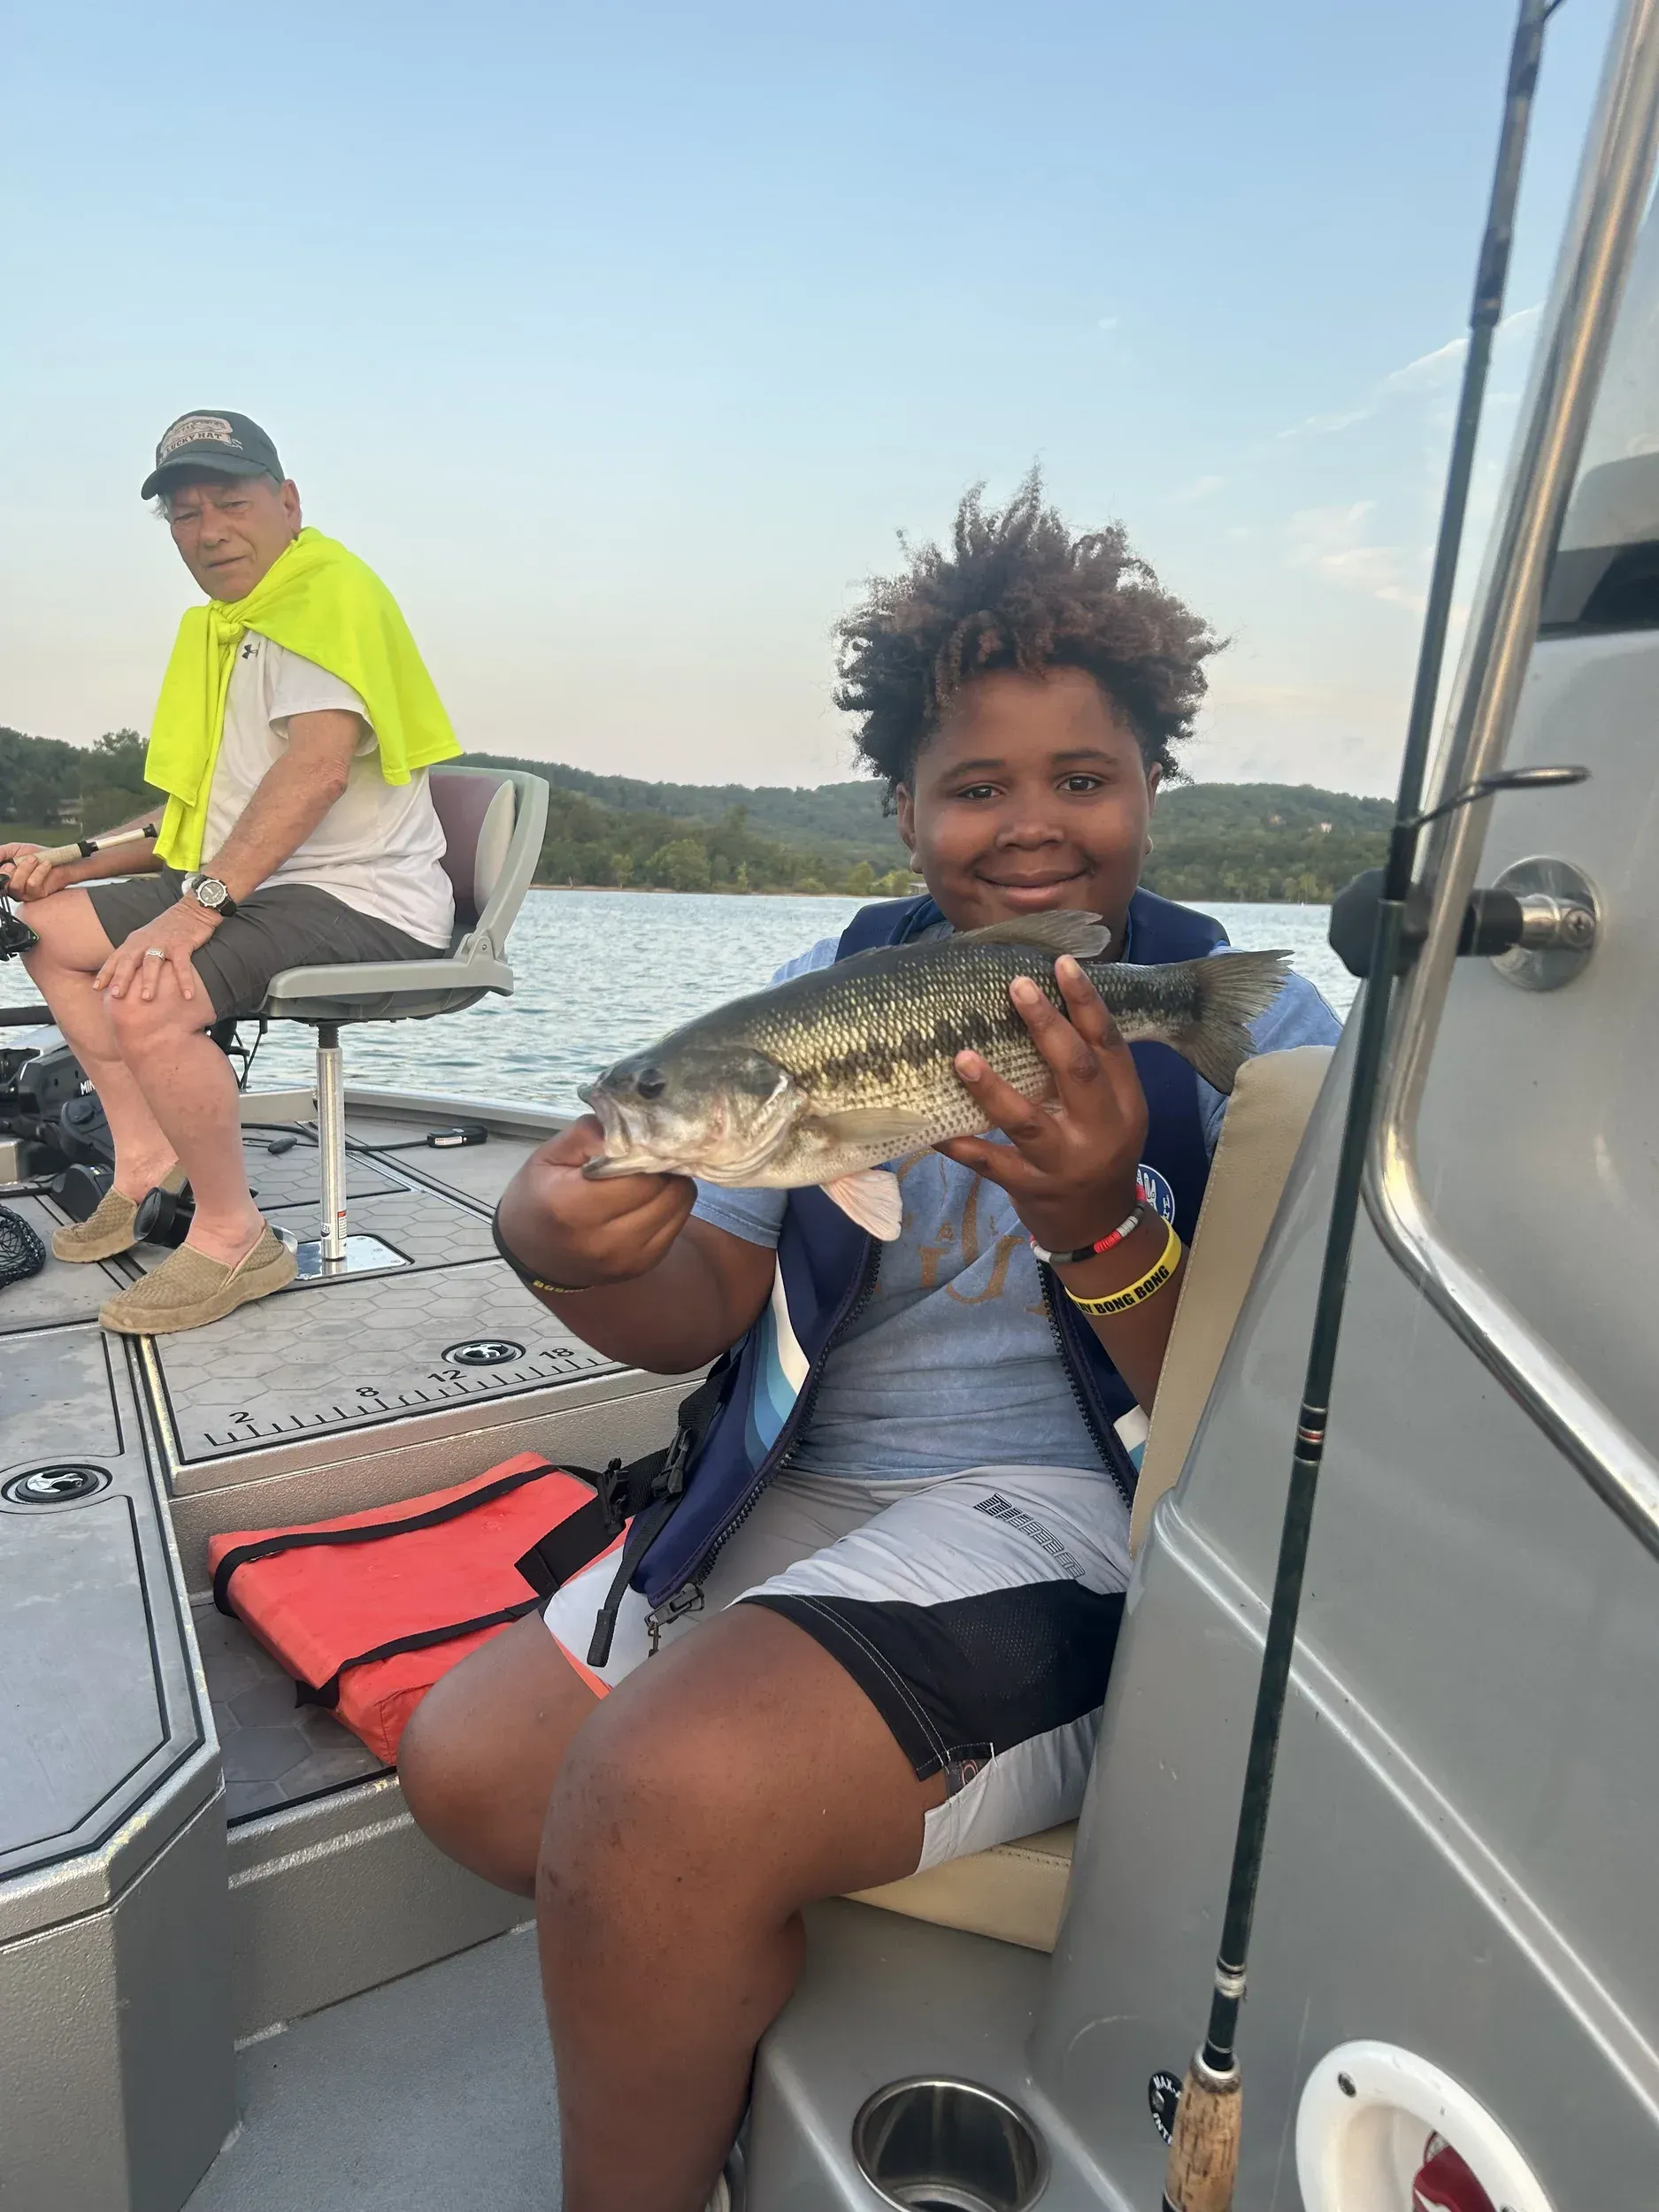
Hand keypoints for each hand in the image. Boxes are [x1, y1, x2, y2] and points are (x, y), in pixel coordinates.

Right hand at [0, 843, 74, 902]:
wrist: (61, 860)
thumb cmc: (40, 856)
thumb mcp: (16, 849)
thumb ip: (1, 852)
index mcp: (7, 877)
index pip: (0, 879)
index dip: (2, 872)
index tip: (8, 864)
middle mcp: (14, 887)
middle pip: (4, 884)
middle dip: (9, 871)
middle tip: (17, 862)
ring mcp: (25, 893)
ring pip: (16, 885)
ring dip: (26, 868)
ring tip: (34, 859)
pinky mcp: (38, 895)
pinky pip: (32, 884)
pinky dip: (39, 871)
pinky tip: (46, 864)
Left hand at [94, 900, 218, 1004]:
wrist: (192, 910)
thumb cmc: (168, 930)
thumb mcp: (145, 939)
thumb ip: (135, 955)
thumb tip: (124, 979)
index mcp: (134, 942)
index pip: (115, 958)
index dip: (105, 973)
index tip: (96, 988)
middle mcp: (145, 942)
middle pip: (129, 961)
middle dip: (121, 978)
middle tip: (115, 996)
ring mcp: (163, 943)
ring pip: (152, 962)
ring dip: (149, 980)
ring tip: (146, 998)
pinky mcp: (182, 944)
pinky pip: (182, 965)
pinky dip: (185, 981)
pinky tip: (187, 996)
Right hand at [498, 1116, 697, 1289]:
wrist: (533, 1256)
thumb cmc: (538, 1197)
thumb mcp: (549, 1155)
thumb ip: (590, 1134)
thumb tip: (635, 1123)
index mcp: (574, 1207)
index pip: (638, 1171)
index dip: (646, 1149)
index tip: (639, 1139)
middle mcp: (605, 1240)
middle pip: (665, 1188)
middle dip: (662, 1164)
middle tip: (648, 1152)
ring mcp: (629, 1259)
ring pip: (679, 1204)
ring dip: (670, 1183)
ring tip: (649, 1174)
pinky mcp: (645, 1265)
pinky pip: (678, 1223)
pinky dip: (670, 1204)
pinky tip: (648, 1197)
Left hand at [937, 955, 1147, 1253]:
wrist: (1098, 1226)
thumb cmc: (1097, 1151)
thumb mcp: (1111, 1113)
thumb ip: (1087, 1071)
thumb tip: (1042, 1005)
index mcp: (1124, 1103)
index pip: (1108, 1044)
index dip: (1087, 1003)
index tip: (1062, 966)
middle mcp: (1099, 1130)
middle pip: (1076, 1072)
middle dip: (1047, 1027)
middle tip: (1017, 987)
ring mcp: (1063, 1163)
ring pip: (1027, 1121)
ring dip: (993, 1088)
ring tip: (962, 1057)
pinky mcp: (1030, 1188)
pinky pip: (990, 1164)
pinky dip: (961, 1145)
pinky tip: (933, 1130)